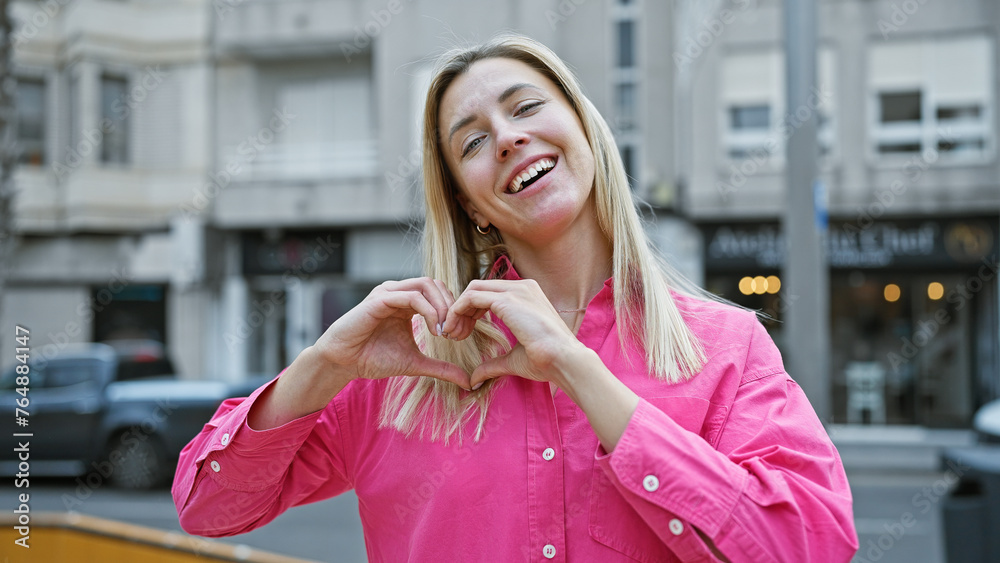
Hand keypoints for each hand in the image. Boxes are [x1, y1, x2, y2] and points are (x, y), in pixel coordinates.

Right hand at [313, 277, 471, 388]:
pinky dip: (429, 311)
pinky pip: (411, 296)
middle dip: (451, 307)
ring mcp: (389, 293)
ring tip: (445, 332)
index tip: (459, 336)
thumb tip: (467, 381)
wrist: (342, 363)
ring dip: (442, 307)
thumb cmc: (373, 359)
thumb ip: (441, 368)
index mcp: (407, 302)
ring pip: (426, 285)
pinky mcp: (379, 299)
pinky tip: (434, 330)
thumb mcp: (415, 364)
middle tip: (455, 333)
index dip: (454, 310)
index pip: (439, 292)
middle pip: (436, 284)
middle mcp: (398, 292)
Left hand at [441, 279, 586, 388]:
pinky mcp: (507, 299)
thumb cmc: (546, 361)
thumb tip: (475, 378)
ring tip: (451, 333)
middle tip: (453, 334)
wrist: (564, 360)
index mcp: (527, 296)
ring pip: (472, 289)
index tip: (463, 333)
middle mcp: (522, 287)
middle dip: (461, 310)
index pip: (490, 293)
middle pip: (478, 288)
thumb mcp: (514, 359)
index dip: (472, 312)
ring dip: (456, 310)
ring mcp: (515, 290)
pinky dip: (457, 311)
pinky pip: (471, 297)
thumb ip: (493, 364)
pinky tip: (454, 330)